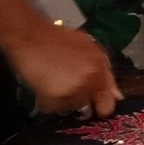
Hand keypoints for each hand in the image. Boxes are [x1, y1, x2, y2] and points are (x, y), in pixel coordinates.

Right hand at [0, 21, 120, 117]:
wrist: (29, 35)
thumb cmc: (57, 38)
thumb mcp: (88, 47)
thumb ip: (103, 71)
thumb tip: (114, 94)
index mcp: (98, 69)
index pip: (108, 104)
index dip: (101, 105)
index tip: (95, 105)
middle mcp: (87, 82)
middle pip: (86, 108)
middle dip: (79, 101)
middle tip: (68, 87)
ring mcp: (69, 92)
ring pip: (68, 109)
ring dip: (61, 100)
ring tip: (53, 81)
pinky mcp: (51, 99)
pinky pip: (51, 109)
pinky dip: (46, 101)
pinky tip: (43, 85)